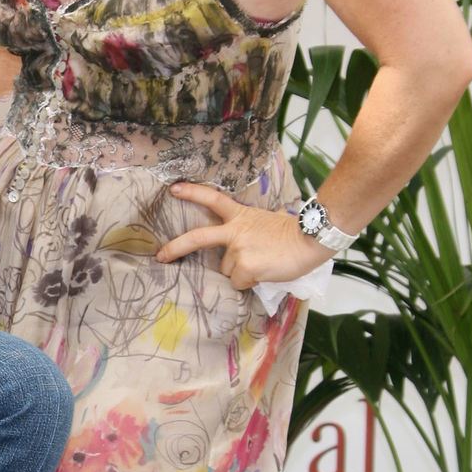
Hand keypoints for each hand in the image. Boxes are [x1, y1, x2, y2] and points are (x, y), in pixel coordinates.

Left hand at [155, 182, 331, 290]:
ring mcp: (238, 249)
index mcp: (241, 216)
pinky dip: (251, 283)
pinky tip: (266, 273)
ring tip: (264, 264)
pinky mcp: (245, 267)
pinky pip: (239, 283)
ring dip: (241, 272)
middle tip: (160, 256)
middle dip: (176, 247)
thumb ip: (245, 234)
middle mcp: (234, 231)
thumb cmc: (292, 234)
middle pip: (198, 237)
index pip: (213, 200)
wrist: (310, 239)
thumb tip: (238, 257)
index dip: (193, 193)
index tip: (173, 189)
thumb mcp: (264, 224)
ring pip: (228, 271)